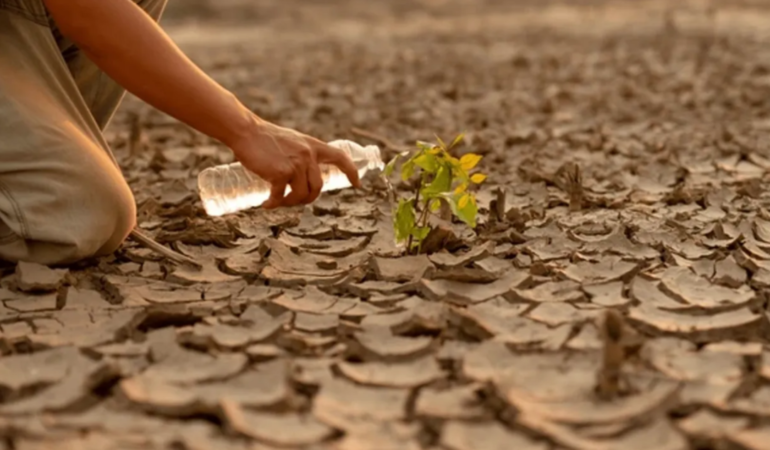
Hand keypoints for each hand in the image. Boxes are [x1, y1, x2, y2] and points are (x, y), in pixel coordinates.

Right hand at [228, 117, 361, 208]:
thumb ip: (301, 154)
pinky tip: (266, 204)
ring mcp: (295, 165)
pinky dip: (273, 204)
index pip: (339, 157)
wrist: (246, 131)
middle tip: (292, 200)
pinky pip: (280, 196)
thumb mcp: (292, 141)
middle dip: (307, 199)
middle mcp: (307, 155)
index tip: (357, 184)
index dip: (351, 171)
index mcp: (313, 146)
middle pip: (318, 187)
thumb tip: (302, 175)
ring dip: (290, 203)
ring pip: (301, 195)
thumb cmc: (265, 137)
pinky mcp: (280, 173)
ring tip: (278, 202)